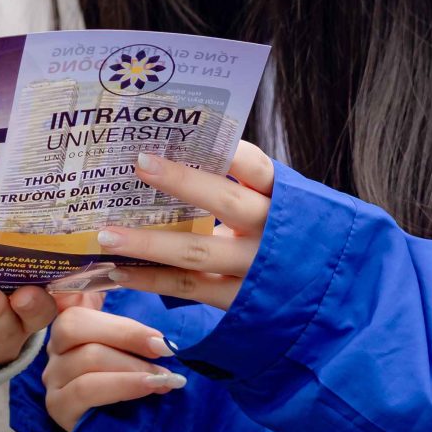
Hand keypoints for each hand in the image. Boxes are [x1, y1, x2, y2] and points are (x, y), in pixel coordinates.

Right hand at [41, 298, 186, 431]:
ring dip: (132, 367)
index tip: (160, 338)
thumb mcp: (130, 351)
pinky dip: (122, 386)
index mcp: (70, 329)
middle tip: (167, 351)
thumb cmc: (129, 385)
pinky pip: (85, 389)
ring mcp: (52, 379)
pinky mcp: (58, 406)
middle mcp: (54, 351)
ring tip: (165, 378)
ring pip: (87, 358)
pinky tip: (148, 388)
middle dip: (128, 337)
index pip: (81, 312)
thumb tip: (134, 289)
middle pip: (76, 328)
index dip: (122, 324)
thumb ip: (126, 324)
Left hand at [93, 142, 275, 307]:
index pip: (257, 167)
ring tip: (106, 235)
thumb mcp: (272, 206)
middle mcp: (271, 232)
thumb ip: (238, 185)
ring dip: (148, 243)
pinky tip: (118, 271)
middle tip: (138, 163)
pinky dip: (151, 280)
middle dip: (181, 181)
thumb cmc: (284, 235)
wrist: (324, 295)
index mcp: (282, 198)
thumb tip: (172, 154)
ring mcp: (255, 269)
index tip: (189, 131)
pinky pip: (189, 288)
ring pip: (197, 252)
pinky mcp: (239, 301)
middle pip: (225, 202)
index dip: (227, 149)